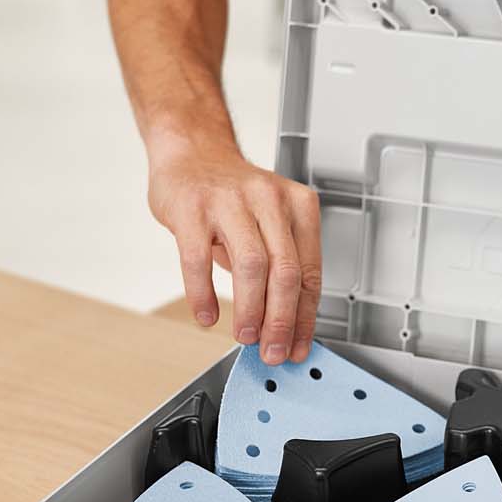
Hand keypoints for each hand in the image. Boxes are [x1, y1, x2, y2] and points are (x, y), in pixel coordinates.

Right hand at [148, 146, 320, 364]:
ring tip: (245, 336)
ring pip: (252, 266)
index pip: (310, 272)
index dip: (305, 317)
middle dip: (282, 320)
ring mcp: (230, 201)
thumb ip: (281, 266)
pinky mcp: (192, 208)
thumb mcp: (270, 222)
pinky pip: (199, 260)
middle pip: (285, 271)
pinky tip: (207, 315)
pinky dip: (204, 294)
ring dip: (250, 311)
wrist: (192, 151)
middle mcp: (269, 199)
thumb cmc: (233, 196)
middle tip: (272, 350)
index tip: (298, 346)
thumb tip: (285, 325)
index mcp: (298, 206)